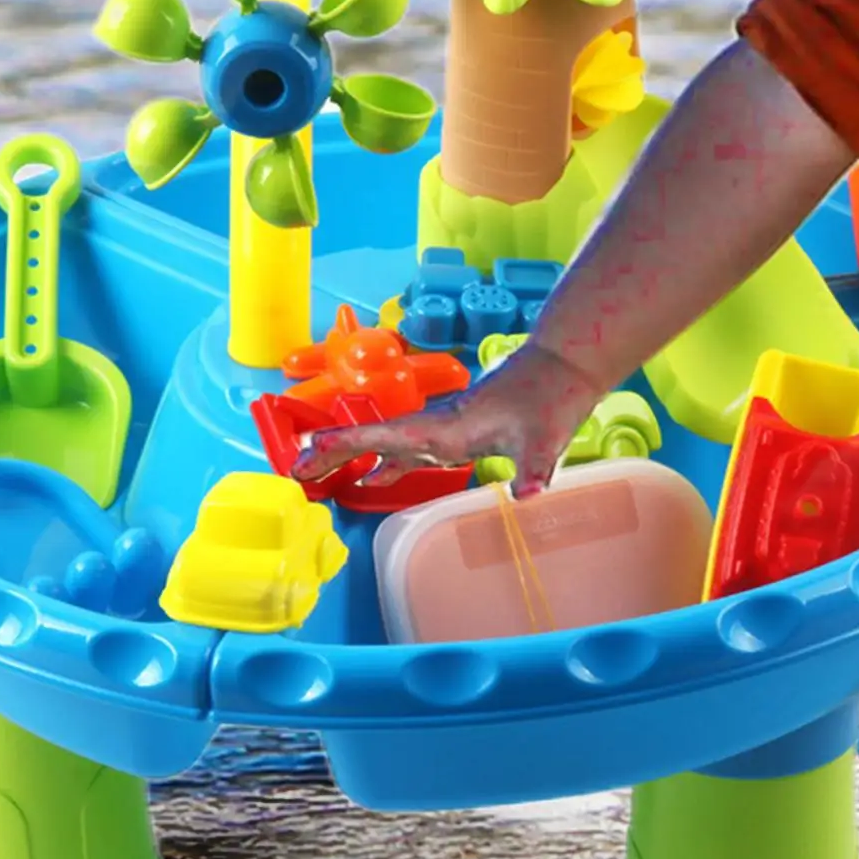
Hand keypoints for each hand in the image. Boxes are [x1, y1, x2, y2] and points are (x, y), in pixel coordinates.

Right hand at [291, 341, 604, 499]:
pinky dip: (383, 467)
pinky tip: (372, 483)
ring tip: (314, 476)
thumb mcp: (546, 437)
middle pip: (374, 441)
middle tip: (295, 471)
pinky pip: (407, 452)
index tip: (310, 450)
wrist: (563, 366)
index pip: (386, 437)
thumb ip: (536, 467)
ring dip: (351, 460)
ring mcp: (442, 430)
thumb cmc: (552, 397)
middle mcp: (436, 427)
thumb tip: (532, 493)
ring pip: (385, 446)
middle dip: (333, 454)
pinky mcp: (455, 434)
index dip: (347, 445)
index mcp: (447, 427)